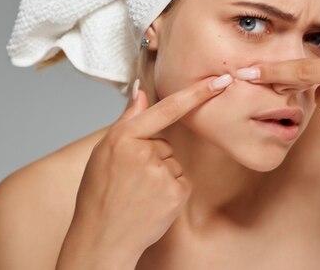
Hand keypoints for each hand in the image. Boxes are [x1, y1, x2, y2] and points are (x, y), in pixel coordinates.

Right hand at [70, 74, 232, 265]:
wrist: (102, 238)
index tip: (220, 80)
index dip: (196, 93)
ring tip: (138, 193)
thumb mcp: (103, 151)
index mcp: (123, 137)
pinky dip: (169, 190)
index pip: (167, 108)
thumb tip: (140, 92)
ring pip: (172, 162)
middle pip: (164, 142)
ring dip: (160, 174)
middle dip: (152, 156)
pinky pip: (180, 180)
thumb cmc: (99, 194)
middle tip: (130, 179)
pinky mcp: (176, 192)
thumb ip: (127, 120)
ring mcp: (162, 173)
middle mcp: (144, 151)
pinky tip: (151, 201)